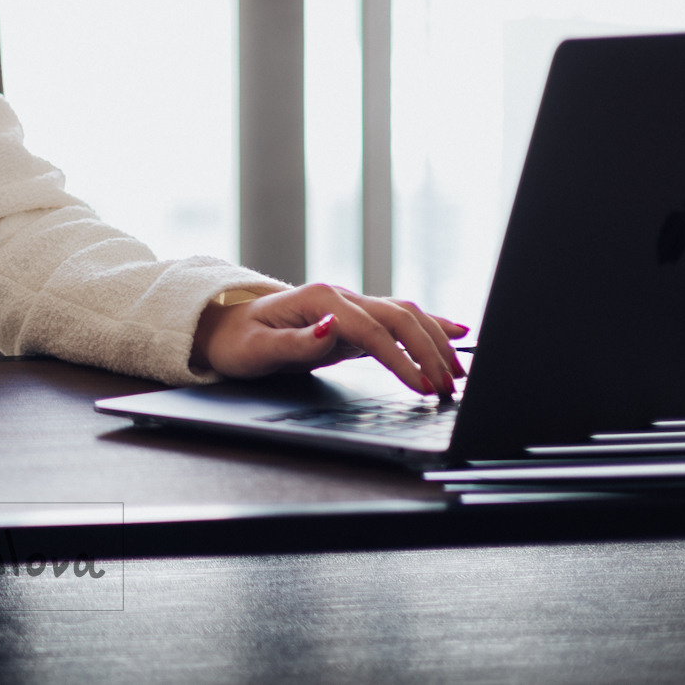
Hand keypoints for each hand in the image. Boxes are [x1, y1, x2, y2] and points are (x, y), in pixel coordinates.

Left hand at [192, 283, 468, 395]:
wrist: (226, 329)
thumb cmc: (238, 341)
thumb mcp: (257, 349)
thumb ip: (295, 342)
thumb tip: (332, 329)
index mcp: (317, 300)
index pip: (370, 330)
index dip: (400, 358)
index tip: (421, 387)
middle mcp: (339, 297)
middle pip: (398, 318)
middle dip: (429, 351)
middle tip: (449, 388)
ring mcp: (349, 306)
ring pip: (405, 315)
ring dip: (435, 341)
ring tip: (458, 373)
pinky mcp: (355, 320)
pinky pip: (398, 319)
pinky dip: (430, 325)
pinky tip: (457, 332)